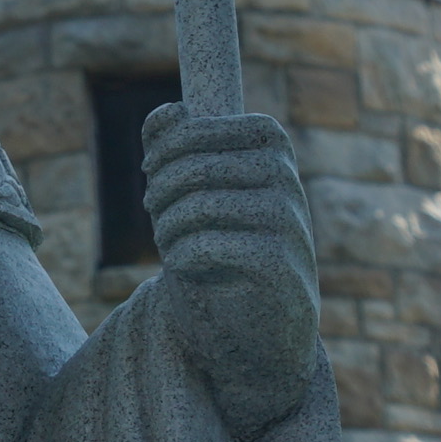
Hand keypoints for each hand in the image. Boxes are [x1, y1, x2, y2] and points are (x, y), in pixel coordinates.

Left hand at [138, 103, 317, 434]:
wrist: (257, 330)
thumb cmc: (223, 251)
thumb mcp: (195, 194)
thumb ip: (176, 148)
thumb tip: (167, 112)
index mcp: (272, 148)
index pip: (202, 128)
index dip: (166, 148)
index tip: (152, 172)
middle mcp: (286, 179)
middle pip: (195, 168)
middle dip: (159, 191)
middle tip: (154, 213)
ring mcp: (288, 222)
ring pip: (198, 206)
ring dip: (167, 228)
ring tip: (169, 243)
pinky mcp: (277, 264)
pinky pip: (206, 245)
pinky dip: (181, 257)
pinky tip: (184, 268)